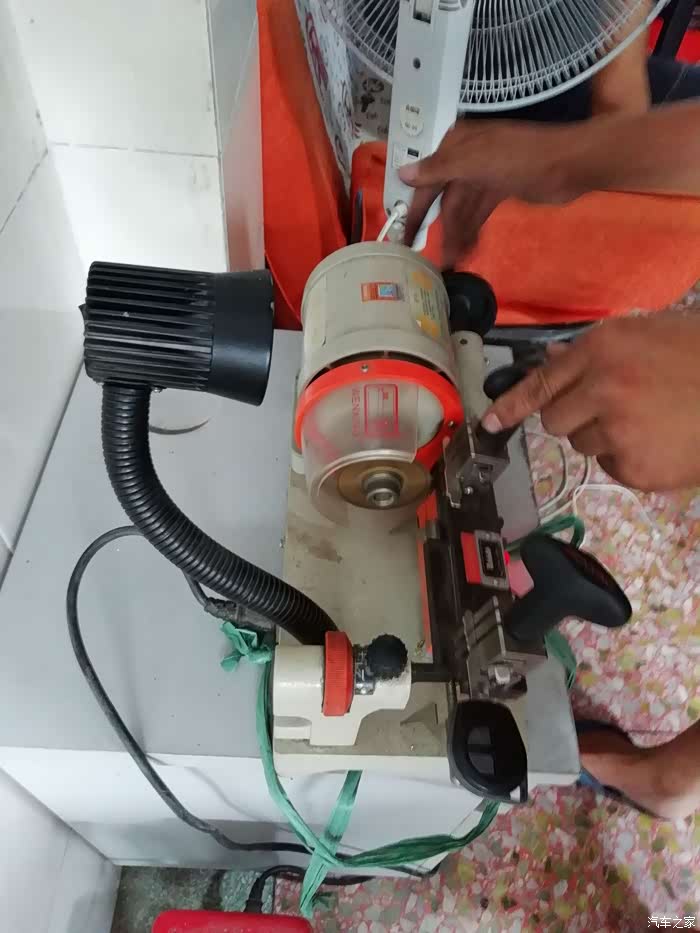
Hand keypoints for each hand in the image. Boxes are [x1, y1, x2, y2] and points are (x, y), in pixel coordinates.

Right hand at [399, 121, 583, 266]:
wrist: (571, 164)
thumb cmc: (522, 157)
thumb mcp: (476, 161)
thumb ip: (439, 168)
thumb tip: (402, 173)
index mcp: (457, 145)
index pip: (426, 180)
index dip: (414, 209)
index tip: (404, 238)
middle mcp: (466, 158)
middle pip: (443, 198)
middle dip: (437, 229)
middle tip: (428, 260)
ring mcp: (485, 174)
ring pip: (462, 209)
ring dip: (456, 235)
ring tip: (452, 264)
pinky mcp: (501, 189)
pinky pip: (479, 213)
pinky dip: (473, 230)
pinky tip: (469, 251)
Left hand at [480, 313, 699, 491]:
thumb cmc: (698, 355)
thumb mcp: (645, 335)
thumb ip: (594, 351)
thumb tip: (554, 361)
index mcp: (603, 349)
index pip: (542, 382)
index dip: (510, 405)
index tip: (489, 422)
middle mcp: (602, 389)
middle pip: (555, 421)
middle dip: (574, 417)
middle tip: (612, 408)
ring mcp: (618, 433)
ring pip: (584, 446)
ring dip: (604, 437)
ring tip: (649, 421)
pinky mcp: (635, 470)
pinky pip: (613, 468)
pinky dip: (630, 459)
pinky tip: (661, 441)